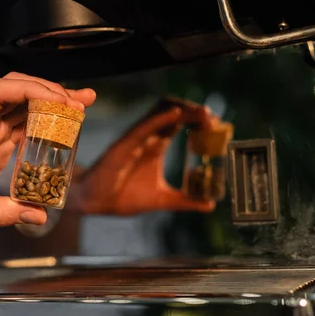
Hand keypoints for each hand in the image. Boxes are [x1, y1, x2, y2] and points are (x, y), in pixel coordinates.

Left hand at [0, 72, 95, 235]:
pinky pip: (21, 127)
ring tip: (79, 107)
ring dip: (50, 104)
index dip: (30, 90)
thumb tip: (36, 214)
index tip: (57, 98)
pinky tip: (61, 126)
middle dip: (48, 92)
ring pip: (21, 107)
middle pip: (14, 92)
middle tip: (77, 101)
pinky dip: (43, 124)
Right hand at [69, 101, 217, 215]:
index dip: (199, 121)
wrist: (97, 203)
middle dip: (195, 112)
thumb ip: (185, 201)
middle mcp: (148, 138)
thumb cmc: (124, 196)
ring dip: (183, 110)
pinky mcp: (124, 144)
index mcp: (157, 146)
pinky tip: (177, 115)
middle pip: (174, 113)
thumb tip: (210, 205)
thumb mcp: (162, 199)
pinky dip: (161, 118)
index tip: (217, 126)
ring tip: (202, 114)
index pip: (181, 123)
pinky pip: (143, 126)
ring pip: (160, 112)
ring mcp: (136, 139)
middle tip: (213, 119)